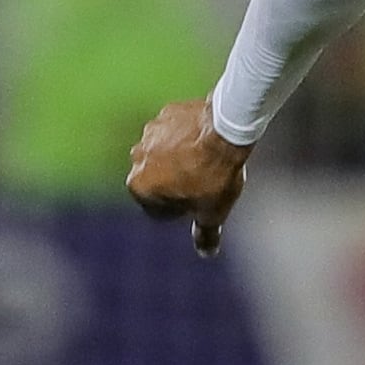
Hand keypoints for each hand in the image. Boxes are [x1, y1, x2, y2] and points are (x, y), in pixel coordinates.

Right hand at [126, 99, 250, 256]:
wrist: (228, 130)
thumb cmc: (215, 175)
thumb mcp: (212, 212)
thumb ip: (205, 233)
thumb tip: (206, 252)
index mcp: (139, 185)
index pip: (156, 209)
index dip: (180, 210)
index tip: (199, 203)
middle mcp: (136, 157)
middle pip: (157, 179)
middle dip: (176, 184)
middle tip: (206, 182)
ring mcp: (150, 131)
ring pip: (164, 153)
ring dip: (179, 159)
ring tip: (208, 161)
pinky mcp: (167, 112)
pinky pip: (175, 131)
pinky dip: (186, 137)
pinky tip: (208, 141)